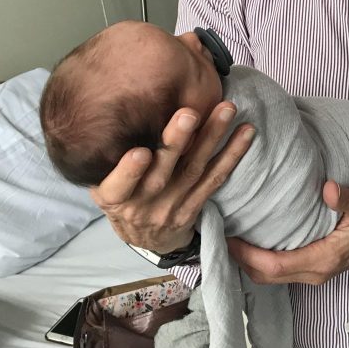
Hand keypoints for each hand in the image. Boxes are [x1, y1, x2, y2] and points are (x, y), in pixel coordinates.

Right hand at [90, 101, 254, 253]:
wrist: (146, 238)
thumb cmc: (122, 198)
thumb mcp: (102, 186)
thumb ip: (107, 162)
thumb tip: (111, 115)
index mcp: (115, 198)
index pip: (119, 187)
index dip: (129, 172)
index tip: (139, 153)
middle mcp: (145, 204)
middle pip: (162, 173)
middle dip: (176, 142)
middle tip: (189, 114)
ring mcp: (174, 205)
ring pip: (195, 170)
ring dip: (212, 137)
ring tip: (226, 110)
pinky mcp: (197, 204)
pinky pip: (216, 178)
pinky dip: (233, 154)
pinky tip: (246, 132)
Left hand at [227, 181, 348, 284]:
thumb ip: (347, 198)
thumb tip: (328, 189)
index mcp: (323, 259)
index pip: (274, 266)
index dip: (247, 255)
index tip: (227, 236)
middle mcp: (314, 272)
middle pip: (264, 276)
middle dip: (238, 259)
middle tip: (218, 232)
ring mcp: (311, 272)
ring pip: (268, 276)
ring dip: (246, 260)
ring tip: (228, 233)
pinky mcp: (309, 267)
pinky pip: (277, 270)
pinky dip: (258, 259)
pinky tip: (249, 239)